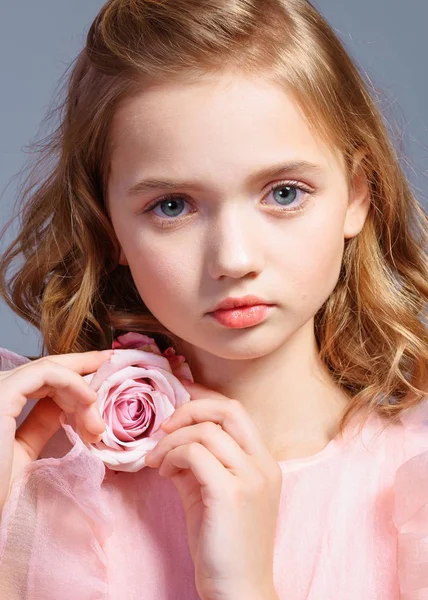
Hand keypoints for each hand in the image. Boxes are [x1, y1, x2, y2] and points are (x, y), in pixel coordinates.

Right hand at [0, 349, 113, 515]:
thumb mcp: (23, 452)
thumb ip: (40, 425)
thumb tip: (70, 409)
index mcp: (0, 404)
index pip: (40, 379)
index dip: (72, 376)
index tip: (101, 378)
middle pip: (47, 369)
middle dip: (84, 370)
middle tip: (111, 369)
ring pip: (50, 370)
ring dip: (82, 390)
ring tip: (97, 422)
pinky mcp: (3, 393)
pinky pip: (46, 374)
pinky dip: (73, 383)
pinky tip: (89, 400)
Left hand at [145, 381, 281, 599]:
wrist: (238, 590)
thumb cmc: (224, 546)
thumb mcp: (212, 495)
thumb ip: (197, 464)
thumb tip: (170, 440)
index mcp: (264, 463)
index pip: (236, 412)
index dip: (203, 401)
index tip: (176, 406)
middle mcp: (263, 465)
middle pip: (228, 409)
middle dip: (189, 409)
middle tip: (164, 427)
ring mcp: (251, 478)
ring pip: (206, 431)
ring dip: (172, 440)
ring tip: (158, 461)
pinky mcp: (231, 493)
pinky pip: (195, 453)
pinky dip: (172, 456)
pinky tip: (163, 473)